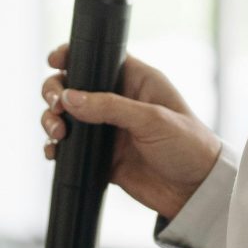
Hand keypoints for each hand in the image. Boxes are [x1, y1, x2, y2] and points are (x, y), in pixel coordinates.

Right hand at [39, 45, 224, 219]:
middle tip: (56, 106)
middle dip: (55, 92)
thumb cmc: (189, 146)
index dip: (73, 55)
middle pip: (73, 86)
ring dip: (52, 120)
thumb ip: (109, 106)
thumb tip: (70, 98)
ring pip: (66, 116)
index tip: (54, 61)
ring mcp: (108, 129)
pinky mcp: (102, 156)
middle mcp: (118, 101)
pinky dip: (56, 148)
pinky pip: (69, 148)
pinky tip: (54, 152)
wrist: (196, 192)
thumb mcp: (152, 120)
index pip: (98, 58)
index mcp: (136, 81)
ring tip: (57, 132)